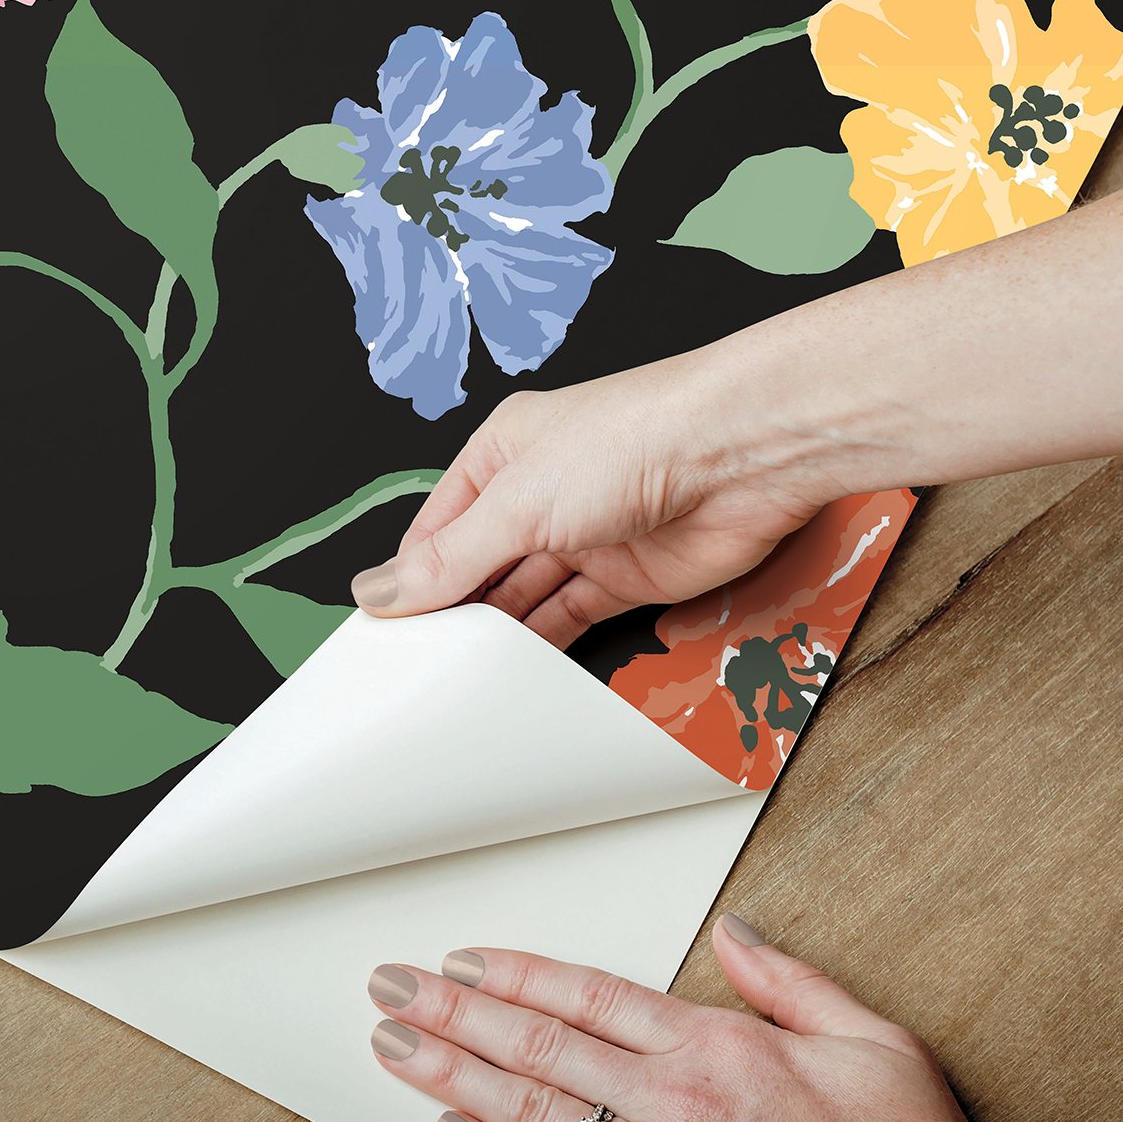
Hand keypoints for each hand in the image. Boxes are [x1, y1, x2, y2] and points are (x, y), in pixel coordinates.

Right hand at [351, 164, 1122, 648]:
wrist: (743, 454)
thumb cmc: (632, 440)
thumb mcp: (517, 501)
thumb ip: (450, 558)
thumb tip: (379, 590)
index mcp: (502, 454)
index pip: (438, 528)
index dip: (409, 579)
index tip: (380, 634)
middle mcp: (540, 493)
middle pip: (480, 566)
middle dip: (451, 613)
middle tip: (413, 670)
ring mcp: (586, 535)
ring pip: (525, 597)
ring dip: (496, 635)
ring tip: (454, 682)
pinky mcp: (629, 577)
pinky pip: (573, 618)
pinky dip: (545, 646)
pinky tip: (513, 675)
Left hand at [365, 915, 1000, 1121]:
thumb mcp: (870, 1040)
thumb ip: (788, 980)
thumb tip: (734, 932)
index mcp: (716, 1048)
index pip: (586, 994)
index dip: (514, 974)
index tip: (462, 960)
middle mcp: (674, 1107)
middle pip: (538, 1046)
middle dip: (453, 1014)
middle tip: (392, 990)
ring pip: (532, 1115)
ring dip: (452, 1078)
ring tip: (396, 1048)